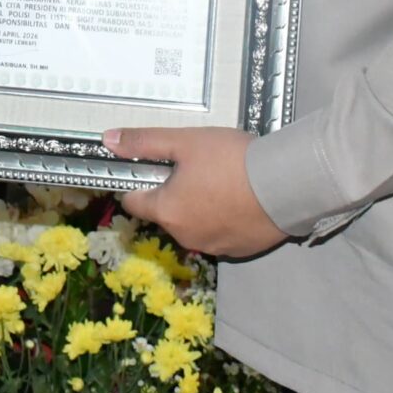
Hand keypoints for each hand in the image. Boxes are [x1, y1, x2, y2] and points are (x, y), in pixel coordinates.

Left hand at [108, 126, 285, 258]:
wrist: (285, 185)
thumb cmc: (230, 160)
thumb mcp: (185, 142)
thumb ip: (145, 142)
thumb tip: (107, 140)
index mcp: (167, 212)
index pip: (134, 202)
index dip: (140, 183)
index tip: (157, 167)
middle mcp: (183, 237)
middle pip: (166, 213)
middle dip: (174, 193)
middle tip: (198, 167)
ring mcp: (212, 247)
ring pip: (193, 225)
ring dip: (198, 208)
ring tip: (223, 181)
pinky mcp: (238, 251)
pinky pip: (219, 234)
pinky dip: (222, 220)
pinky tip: (240, 200)